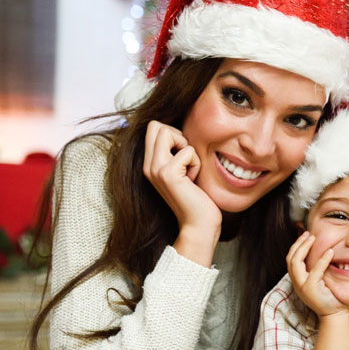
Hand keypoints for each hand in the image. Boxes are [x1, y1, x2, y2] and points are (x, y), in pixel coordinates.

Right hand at [143, 120, 220, 243]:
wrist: (199, 223)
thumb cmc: (197, 196)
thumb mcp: (183, 169)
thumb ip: (176, 152)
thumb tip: (181, 131)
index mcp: (150, 164)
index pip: (153, 128)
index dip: (174, 133)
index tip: (184, 154)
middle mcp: (148, 166)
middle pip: (156, 125)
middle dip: (178, 136)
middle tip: (187, 159)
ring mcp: (155, 169)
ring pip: (167, 132)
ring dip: (187, 149)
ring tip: (189, 171)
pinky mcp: (168, 174)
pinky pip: (188, 151)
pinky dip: (196, 163)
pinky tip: (193, 180)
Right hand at [288, 231, 348, 319]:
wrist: (336, 315)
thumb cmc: (332, 296)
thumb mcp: (322, 280)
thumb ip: (319, 268)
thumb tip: (324, 250)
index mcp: (299, 280)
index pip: (291, 260)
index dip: (296, 246)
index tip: (305, 235)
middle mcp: (297, 283)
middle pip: (290, 259)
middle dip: (298, 244)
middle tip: (308, 234)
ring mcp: (302, 287)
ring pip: (295, 263)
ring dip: (303, 248)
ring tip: (313, 238)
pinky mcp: (311, 289)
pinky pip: (315, 271)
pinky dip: (322, 260)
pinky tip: (330, 252)